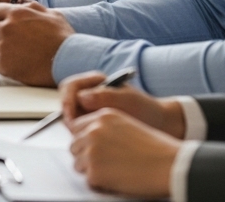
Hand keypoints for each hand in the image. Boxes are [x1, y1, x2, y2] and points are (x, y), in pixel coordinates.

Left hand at [0, 0, 72, 86]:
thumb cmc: (63, 39)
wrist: (68, 61)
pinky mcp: (4, 65)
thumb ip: (32, 8)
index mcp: (16, 13)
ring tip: (20, 53)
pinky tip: (22, 63)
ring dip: (1, 50)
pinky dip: (7, 65)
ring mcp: (4, 48)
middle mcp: (6, 28)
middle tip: (12, 41)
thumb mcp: (51, 14)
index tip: (5, 24)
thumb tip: (24, 6)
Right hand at [61, 72, 184, 137]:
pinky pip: (78, 130)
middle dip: (69, 116)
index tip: (72, 114)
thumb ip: (105, 96)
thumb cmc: (146, 108)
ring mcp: (89, 111)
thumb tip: (82, 97)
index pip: (70, 87)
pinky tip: (92, 141)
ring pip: (70, 118)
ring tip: (88, 136)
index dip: (67, 100)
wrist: (158, 125)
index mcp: (95, 83)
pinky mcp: (92, 125)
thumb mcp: (128, 99)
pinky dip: (81, 136)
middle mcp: (89, 95)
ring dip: (75, 128)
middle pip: (66, 102)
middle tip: (76, 129)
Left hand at [67, 108, 178, 197]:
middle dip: (85, 156)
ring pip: (78, 164)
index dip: (84, 140)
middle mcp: (94, 130)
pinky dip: (100, 184)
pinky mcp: (94, 171)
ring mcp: (92, 150)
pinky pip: (88, 180)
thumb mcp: (128, 126)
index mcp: (104, 116)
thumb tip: (87, 141)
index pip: (77, 127)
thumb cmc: (156, 149)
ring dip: (91, 170)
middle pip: (74, 146)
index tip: (92, 148)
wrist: (169, 164)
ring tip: (113, 172)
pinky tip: (117, 180)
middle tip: (104, 164)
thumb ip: (106, 129)